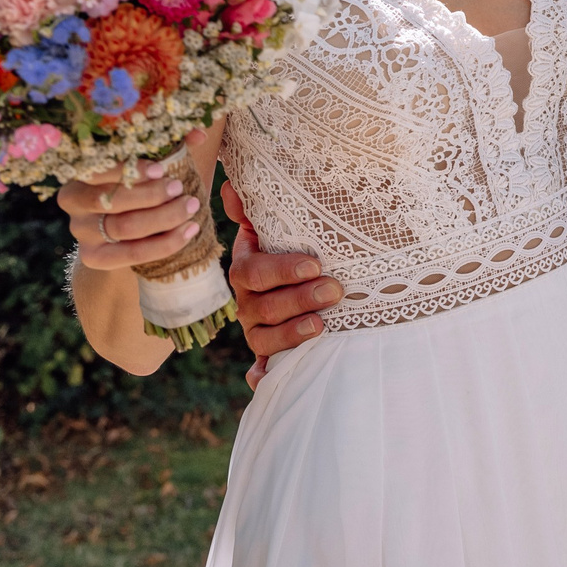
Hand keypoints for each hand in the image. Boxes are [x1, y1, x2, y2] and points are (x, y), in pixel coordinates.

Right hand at [58, 155, 202, 269]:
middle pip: (111, 201)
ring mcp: (81, 232)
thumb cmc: (135, 183)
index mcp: (80, 170)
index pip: (99, 170)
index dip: (130, 171)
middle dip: (151, 195)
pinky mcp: (93, 257)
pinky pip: (132, 254)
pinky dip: (165, 244)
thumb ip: (169, 145)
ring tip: (191, 207)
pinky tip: (189, 231)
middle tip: (180, 188)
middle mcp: (73, 201)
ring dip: (163, 217)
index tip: (162, 169)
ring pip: (124, 227)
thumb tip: (198, 134)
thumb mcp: (145, 162)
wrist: (118, 227)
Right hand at [221, 177, 341, 389]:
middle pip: (262, 307)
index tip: (315, 265)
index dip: (282, 270)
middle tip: (334, 290)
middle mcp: (248, 302)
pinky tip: (268, 381)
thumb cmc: (299, 244)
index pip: (253, 271)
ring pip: (264, 339)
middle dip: (298, 299)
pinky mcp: (268, 356)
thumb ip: (256, 206)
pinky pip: (262, 371)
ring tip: (322, 326)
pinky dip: (263, 377)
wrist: (309, 274)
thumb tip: (232, 185)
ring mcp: (257, 331)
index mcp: (248, 269)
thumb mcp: (278, 224)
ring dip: (291, 335)